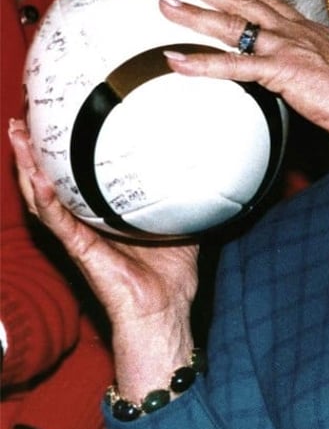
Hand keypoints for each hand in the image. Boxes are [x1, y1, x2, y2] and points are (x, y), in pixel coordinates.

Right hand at [7, 119, 197, 386]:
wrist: (164, 311)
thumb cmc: (171, 276)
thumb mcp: (183, 224)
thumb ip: (188, 199)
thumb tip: (209, 171)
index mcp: (104, 216)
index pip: (77, 178)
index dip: (63, 151)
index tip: (57, 118)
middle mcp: (84, 223)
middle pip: (49, 181)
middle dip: (32, 150)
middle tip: (22, 120)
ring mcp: (78, 236)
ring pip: (43, 196)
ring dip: (28, 167)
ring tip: (17, 138)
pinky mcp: (81, 250)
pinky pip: (58, 221)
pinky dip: (47, 199)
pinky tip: (38, 178)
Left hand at [158, 0, 328, 148]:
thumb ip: (313, 70)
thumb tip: (306, 80)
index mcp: (307, 32)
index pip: (269, 1)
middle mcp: (294, 32)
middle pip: (243, 2)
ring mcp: (287, 48)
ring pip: (232, 26)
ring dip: (194, 13)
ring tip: (164, 2)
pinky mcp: (282, 70)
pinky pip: (234, 66)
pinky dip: (202, 64)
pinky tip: (176, 61)